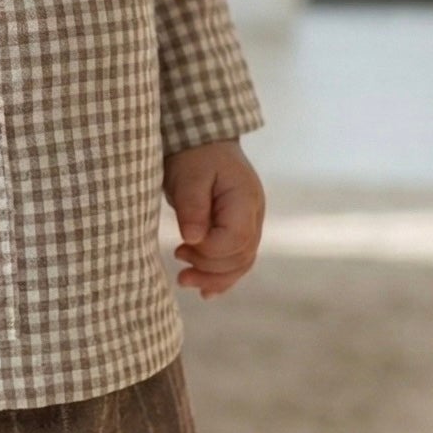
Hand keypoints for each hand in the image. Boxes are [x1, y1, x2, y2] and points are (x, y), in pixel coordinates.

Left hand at [163, 138, 264, 298]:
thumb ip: (193, 207)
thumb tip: (194, 239)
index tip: (181, 245)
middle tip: (177, 258)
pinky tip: (205, 290)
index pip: (235, 241)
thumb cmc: (194, 156)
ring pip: (241, 263)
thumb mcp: (189, 177)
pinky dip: (222, 277)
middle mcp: (254, 215)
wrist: (203, 141)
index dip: (208, 251)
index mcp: (245, 199)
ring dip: (214, 278)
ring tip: (184, 280)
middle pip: (241, 257)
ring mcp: (251, 224)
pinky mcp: (239, 230)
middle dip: (209, 268)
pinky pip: (237, 260)